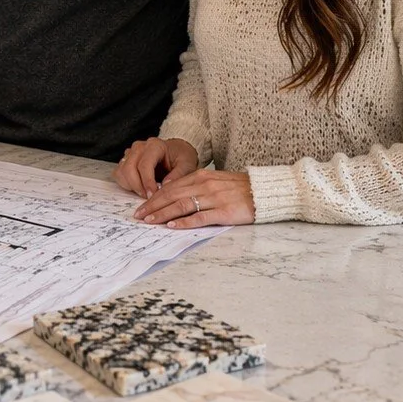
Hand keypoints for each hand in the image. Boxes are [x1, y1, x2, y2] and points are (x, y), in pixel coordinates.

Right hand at [113, 137, 199, 197]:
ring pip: (121, 171)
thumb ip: (178, 175)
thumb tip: (165, 186)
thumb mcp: (187, 165)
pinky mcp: (126, 160)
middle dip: (137, 186)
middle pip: (129, 167)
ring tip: (144, 193)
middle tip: (148, 198)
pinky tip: (138, 188)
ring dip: (131, 186)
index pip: (145, 164)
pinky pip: (118, 174)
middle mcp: (140, 147)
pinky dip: (125, 184)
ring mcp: (130, 153)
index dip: (147, 182)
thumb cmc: (181, 157)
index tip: (152, 195)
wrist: (176, 152)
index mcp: (155, 145)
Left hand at [134, 169, 255, 227]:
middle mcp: (204, 185)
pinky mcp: (224, 211)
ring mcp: (214, 198)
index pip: (170, 187)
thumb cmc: (238, 188)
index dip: (153, 198)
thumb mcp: (214, 181)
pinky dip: (185, 221)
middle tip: (139, 216)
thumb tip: (173, 197)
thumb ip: (195, 186)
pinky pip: (200, 217)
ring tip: (150, 221)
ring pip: (182, 205)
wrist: (263, 191)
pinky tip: (173, 225)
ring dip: (163, 214)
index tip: (141, 207)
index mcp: (200, 176)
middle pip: (172, 196)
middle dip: (153, 206)